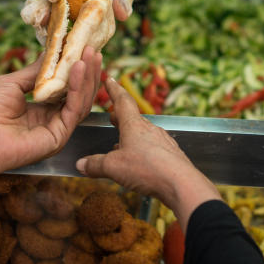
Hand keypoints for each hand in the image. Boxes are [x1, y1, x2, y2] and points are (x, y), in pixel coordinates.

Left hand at [0, 47, 101, 176]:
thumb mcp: (13, 83)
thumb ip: (36, 71)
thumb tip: (51, 52)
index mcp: (42, 109)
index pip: (66, 88)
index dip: (75, 69)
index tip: (83, 48)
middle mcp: (53, 119)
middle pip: (78, 94)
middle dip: (88, 71)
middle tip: (93, 49)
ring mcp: (58, 128)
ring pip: (81, 101)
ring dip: (87, 77)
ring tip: (90, 55)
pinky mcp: (60, 136)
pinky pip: (74, 109)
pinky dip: (78, 88)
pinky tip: (78, 69)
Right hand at [75, 77, 220, 226]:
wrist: (181, 184)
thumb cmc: (147, 169)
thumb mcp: (113, 168)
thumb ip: (95, 165)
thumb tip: (81, 164)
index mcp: (134, 125)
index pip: (122, 101)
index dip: (114, 90)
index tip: (110, 80)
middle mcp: (150, 129)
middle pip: (133, 119)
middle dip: (121, 118)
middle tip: (112, 116)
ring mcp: (162, 142)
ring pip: (143, 135)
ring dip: (131, 137)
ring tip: (120, 145)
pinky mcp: (171, 156)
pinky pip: (153, 149)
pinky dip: (142, 151)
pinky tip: (139, 163)